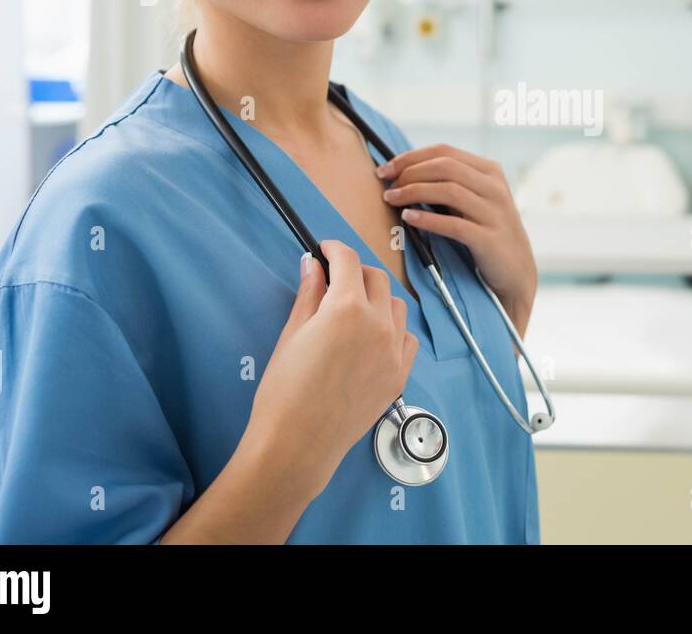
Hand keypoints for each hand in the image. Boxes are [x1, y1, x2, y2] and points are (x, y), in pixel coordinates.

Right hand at [243, 240, 418, 502]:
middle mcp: (378, 324)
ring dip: (377, 298)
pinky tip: (372, 337)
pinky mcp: (400, 374)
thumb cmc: (284, 390)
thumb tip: (313, 264)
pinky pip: (407, 337)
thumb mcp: (292, 333)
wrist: (298, 443)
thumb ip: (309, 293)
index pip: (348, 261)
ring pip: (396, 305)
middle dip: (356, 271)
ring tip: (354, 308)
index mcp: (347, 308)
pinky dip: (393, 329)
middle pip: (376, 278)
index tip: (324, 249)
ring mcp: (394, 351)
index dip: (334, 249)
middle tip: (335, 278)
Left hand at [377, 144, 536, 335]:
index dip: (410, 157)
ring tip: (392, 200)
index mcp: (489, 171)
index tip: (385, 169)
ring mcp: (495, 213)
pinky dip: (428, 220)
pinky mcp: (490, 239)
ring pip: (449, 190)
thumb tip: (402, 172)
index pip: (444, 152)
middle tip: (387, 186)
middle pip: (445, 166)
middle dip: (409, 173)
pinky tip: (410, 219)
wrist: (515, 270)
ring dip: (414, 192)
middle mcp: (494, 187)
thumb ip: (449, 183)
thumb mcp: (475, 200)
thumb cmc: (485, 231)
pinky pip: (455, 225)